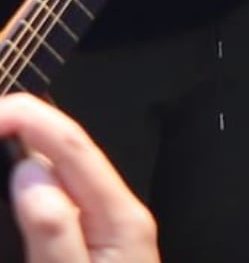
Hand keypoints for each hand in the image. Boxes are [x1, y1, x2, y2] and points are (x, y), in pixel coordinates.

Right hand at [0, 93, 158, 262]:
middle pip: (70, 153)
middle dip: (26, 128)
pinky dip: (35, 185)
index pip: (76, 147)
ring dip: (29, 153)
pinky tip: (19, 184)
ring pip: (63, 176)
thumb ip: (56, 231)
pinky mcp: (94, 245)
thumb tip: (30, 171)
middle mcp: (119, 215)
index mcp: (122, 218)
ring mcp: (108, 229)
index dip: (32, 117)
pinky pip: (61, 201)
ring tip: (3, 137)